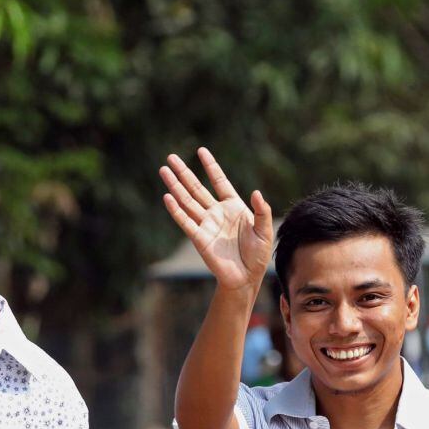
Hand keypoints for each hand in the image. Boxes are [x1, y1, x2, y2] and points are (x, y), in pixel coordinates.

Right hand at [160, 147, 272, 290]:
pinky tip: (167, 197)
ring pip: (187, 201)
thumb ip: (262, 211)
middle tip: (171, 157)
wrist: (246, 277)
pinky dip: (176, 210)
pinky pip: (185, 221)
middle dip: (184, 172)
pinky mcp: (199, 238)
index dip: (211, 166)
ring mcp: (206, 224)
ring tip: (163, 170)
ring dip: (175, 186)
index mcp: (233, 207)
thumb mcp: (265, 230)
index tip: (201, 151)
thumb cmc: (258, 254)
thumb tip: (256, 192)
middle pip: (196, 188)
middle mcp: (216, 212)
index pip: (219, 181)